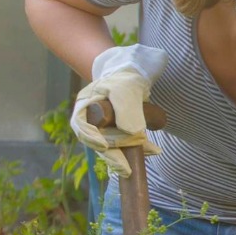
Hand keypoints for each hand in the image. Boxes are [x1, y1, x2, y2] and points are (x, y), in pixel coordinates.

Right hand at [71, 43, 165, 174]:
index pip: (82, 127)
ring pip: (115, 146)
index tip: (103, 145)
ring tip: (152, 150)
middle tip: (131, 159)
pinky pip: (127, 144)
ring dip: (131, 152)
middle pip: (100, 141)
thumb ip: (126, 108)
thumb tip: (131, 133)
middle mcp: (92, 120)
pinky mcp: (119, 131)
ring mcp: (105, 127)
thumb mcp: (125, 89)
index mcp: (85, 107)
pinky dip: (140, 147)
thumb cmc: (125, 78)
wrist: (134, 75)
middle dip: (117, 151)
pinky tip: (154, 150)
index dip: (91, 138)